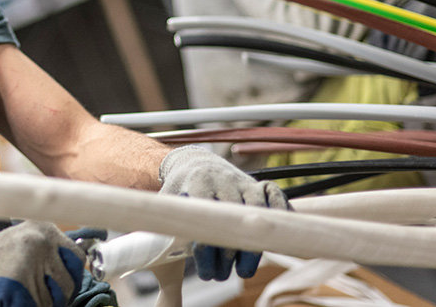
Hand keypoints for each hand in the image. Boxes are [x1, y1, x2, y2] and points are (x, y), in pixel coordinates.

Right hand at [0, 220, 84, 306]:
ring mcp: (28, 264)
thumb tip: (77, 272)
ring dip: (36, 303)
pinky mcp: (16, 287)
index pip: (76, 259)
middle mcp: (39, 243)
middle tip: (28, 291)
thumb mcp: (22, 246)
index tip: (55, 283)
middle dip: (53, 295)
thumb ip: (49, 254)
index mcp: (43, 230)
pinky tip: (5, 299)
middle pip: (67, 285)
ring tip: (14, 292)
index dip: (67, 276)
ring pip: (51, 301)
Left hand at [158, 145, 289, 280]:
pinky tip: (276, 243)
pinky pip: (278, 198)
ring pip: (258, 214)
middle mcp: (224, 180)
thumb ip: (165, 218)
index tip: (205, 269)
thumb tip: (153, 247)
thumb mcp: (166, 199)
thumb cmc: (177, 187)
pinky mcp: (261, 185)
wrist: (192, 160)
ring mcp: (245, 182)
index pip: (206, 216)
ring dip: (253, 248)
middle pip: (234, 219)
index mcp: (198, 182)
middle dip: (228, 253)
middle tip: (219, 276)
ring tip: (243, 271)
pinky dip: (282, 218)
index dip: (207, 245)